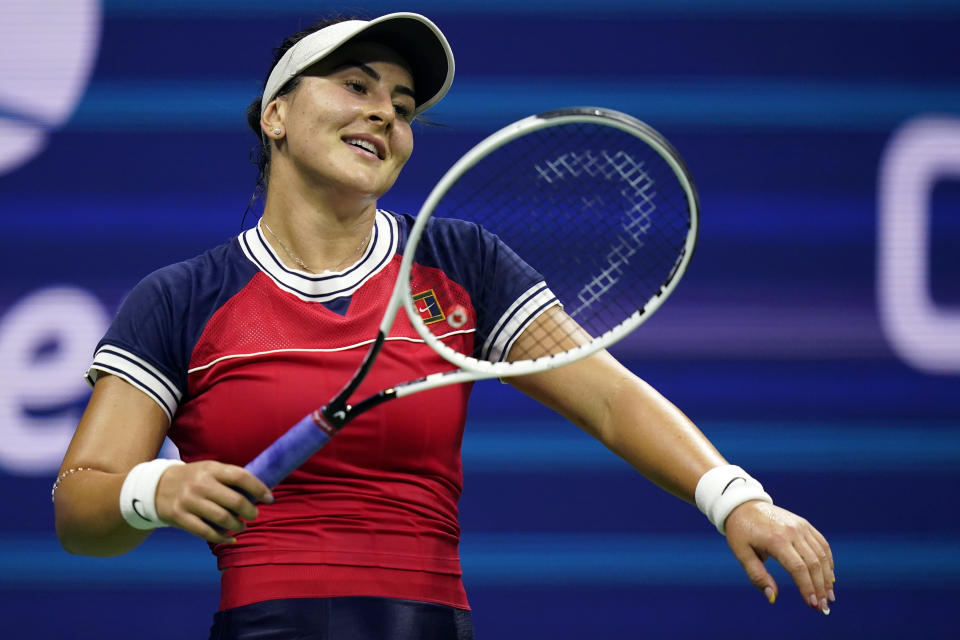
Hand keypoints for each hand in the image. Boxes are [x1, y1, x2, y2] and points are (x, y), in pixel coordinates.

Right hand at [155, 460, 273, 543]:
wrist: (156, 486)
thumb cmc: (193, 479)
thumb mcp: (210, 470)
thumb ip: (230, 478)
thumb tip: (260, 492)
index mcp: (211, 469)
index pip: (240, 477)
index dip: (258, 488)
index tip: (269, 498)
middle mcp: (200, 484)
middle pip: (234, 500)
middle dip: (250, 511)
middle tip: (254, 515)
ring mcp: (189, 500)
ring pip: (222, 518)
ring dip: (237, 525)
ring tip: (242, 526)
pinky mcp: (179, 516)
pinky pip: (205, 531)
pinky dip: (221, 537)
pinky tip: (230, 538)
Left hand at [723, 500, 834, 613]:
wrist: (743, 504)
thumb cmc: (740, 531)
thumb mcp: (742, 553)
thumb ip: (757, 576)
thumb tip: (773, 598)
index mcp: (775, 539)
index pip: (798, 568)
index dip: (807, 587)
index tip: (812, 605)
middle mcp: (792, 531)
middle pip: (813, 563)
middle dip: (820, 587)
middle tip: (823, 606)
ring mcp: (800, 526)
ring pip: (821, 554)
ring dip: (827, 577)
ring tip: (829, 595)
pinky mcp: (804, 523)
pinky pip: (821, 543)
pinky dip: (828, 560)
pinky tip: (829, 576)